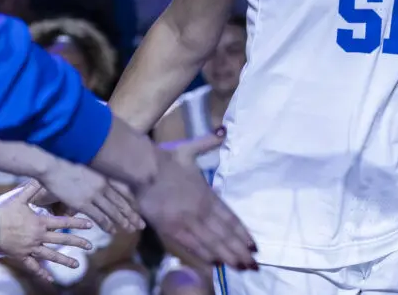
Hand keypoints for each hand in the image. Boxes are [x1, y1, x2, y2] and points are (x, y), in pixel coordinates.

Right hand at [0, 181, 93, 281]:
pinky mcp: (21, 256)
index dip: (77, 223)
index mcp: (40, 222)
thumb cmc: (3, 213)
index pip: (63, 222)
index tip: (90, 225)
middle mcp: (38, 236)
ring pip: (51, 255)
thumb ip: (32, 188)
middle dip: (77, 243)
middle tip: (90, 246)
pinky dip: (41, 273)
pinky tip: (50, 280)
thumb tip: (41, 176)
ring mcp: (30, 248)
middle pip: (61, 239)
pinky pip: (33, 267)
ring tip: (77, 265)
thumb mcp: (19, 199)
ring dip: (65, 260)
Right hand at [36, 159, 143, 233]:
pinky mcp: (83, 203)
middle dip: (132, 215)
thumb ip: (97, 180)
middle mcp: (103, 186)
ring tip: (129, 230)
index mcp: (105, 178)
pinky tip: (112, 231)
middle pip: (122, 203)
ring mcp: (94, 195)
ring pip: (113, 211)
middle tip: (141, 225)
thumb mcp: (89, 171)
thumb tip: (102, 187)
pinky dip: (107, 224)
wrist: (54, 168)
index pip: (124, 192)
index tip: (138, 210)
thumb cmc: (68, 168)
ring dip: (122, 222)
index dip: (132, 203)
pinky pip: (99, 216)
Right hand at [138, 133, 257, 270]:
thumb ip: (208, 142)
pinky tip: (215, 263)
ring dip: (226, 256)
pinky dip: (204, 255)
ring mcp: (186, 222)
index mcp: (207, 195)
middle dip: (239, 250)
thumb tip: (223, 131)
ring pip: (211, 243)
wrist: (143, 170)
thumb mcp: (190, 149)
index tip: (254, 245)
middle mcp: (200, 211)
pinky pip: (191, 246)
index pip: (230, 218)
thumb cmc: (166, 160)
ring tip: (240, 267)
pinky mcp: (170, 230)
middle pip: (224, 234)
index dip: (242, 233)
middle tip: (252, 265)